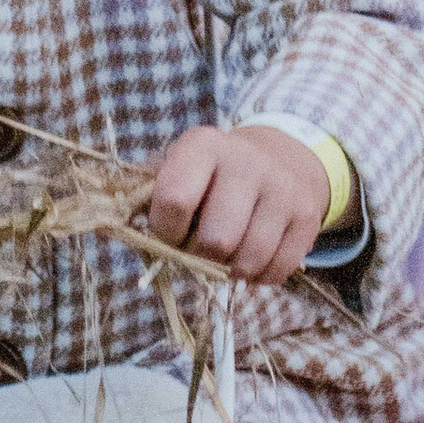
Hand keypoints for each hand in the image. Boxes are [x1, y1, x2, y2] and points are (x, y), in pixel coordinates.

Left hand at [144, 123, 332, 286]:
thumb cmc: (209, 174)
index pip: (175, 201)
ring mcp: (283, 189)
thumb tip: (115, 226)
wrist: (278, 158)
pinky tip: (249, 256)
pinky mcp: (308, 217)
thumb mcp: (175, 168)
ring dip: (227, 270)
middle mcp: (247, 162)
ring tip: (222, 253)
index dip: (164, 231)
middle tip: (197, 247)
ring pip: (247, 262)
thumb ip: (143, 195)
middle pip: (215, 241)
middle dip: (198, 256)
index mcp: (203, 145)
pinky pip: (276, 272)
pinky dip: (256, 277)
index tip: (167, 231)